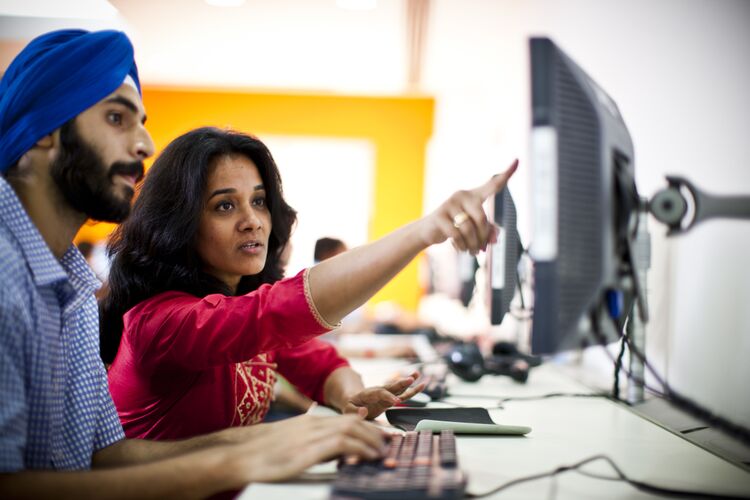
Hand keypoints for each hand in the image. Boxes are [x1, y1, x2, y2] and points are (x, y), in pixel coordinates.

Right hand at [231, 413, 385, 483]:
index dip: (366, 426)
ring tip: (383, 452)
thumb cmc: (262, 452)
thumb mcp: (289, 439)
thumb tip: (318, 433)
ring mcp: (312, 435)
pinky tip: (369, 457)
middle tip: (389, 442)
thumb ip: (306, 435)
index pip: (345, 419)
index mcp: (310, 422)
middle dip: (374, 431)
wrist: (241, 456)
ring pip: (353, 429)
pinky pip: (344, 444)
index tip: (380, 435)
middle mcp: (314, 424)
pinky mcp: (311, 448)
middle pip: (353, 422)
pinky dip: (361, 448)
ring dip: (372, 440)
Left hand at [342, 371, 425, 418]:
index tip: (396, 401)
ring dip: (408, 382)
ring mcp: (386, 394)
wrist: (354, 401)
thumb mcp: (348, 409)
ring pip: (398, 388)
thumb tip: (364, 411)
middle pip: (391, 386)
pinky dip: (412, 391)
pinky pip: (403, 395)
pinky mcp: (391, 399)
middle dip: (400, 383)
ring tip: (417, 375)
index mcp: (368, 393)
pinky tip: (421, 385)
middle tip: (410, 379)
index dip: (387, 396)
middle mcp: (379, 391)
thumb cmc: (351, 406)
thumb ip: (354, 411)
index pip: (379, 393)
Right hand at [420, 159, 518, 253]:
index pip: (493, 184)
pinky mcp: (439, 216)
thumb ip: (487, 232)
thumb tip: (496, 239)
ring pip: (469, 229)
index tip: (518, 161)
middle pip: (481, 218)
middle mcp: (461, 195)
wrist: (427, 231)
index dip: (506, 174)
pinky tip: (461, 249)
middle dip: (483, 237)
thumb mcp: (473, 229)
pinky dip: (461, 246)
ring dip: (473, 244)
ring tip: (473, 252)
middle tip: (482, 249)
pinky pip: (456, 235)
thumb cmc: (454, 227)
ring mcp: (449, 204)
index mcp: (473, 196)